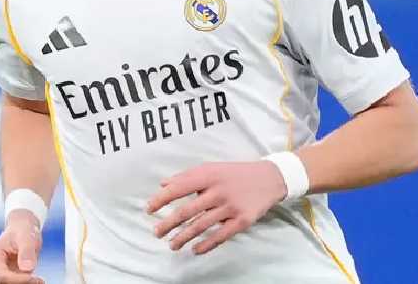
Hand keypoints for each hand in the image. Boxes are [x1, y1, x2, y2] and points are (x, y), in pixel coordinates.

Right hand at [0, 211, 44, 283]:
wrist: (22, 231)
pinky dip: (24, 283)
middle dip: (21, 283)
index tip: (36, 278)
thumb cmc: (23, 231)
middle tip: (40, 280)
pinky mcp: (4, 279)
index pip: (2, 276)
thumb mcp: (27, 237)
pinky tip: (36, 280)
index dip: (19, 280)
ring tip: (38, 280)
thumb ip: (26, 251)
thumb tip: (27, 269)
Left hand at [146, 161, 287, 254]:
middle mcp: (218, 191)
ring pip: (201, 226)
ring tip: (172, 245)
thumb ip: (187, 175)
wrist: (268, 178)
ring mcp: (231, 207)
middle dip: (169, 223)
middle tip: (156, 232)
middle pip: (187, 211)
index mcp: (208, 175)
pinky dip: (206, 245)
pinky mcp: (242, 220)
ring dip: (184, 237)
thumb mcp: (212, 168)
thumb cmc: (234, 173)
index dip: (162, 199)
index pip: (179, 188)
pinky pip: (221, 236)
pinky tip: (195, 250)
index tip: (149, 209)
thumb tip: (163, 184)